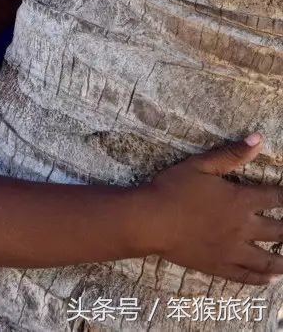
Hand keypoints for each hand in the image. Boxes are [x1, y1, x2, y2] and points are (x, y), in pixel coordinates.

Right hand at [145, 133, 282, 284]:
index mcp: (240, 201)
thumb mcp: (198, 165)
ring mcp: (232, 250)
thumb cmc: (171, 190)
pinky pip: (246, 276)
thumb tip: (258, 139)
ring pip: (268, 260)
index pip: (277, 197)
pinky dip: (261, 279)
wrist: (149, 221)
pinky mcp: (219, 266)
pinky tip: (270, 279)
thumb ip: (230, 154)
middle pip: (280, 231)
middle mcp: (243, 227)